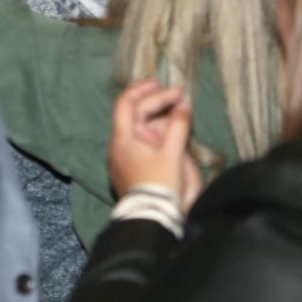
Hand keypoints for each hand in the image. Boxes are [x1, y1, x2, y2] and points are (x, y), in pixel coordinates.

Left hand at [107, 79, 197, 202]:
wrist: (153, 218)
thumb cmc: (161, 184)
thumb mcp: (172, 153)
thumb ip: (178, 125)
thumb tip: (184, 103)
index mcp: (122, 138)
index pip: (126, 102)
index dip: (143, 89)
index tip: (161, 83)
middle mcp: (118, 145)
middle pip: (135, 114)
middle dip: (157, 102)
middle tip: (180, 95)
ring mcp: (123, 157)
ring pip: (140, 128)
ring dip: (159, 117)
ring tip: (179, 110)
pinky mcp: (131, 168)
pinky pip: (141, 142)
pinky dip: (156, 132)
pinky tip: (171, 131)